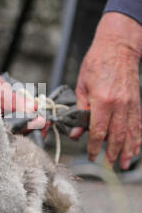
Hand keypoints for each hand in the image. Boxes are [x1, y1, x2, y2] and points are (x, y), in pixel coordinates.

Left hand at [70, 13, 141, 168]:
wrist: (119, 46)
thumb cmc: (97, 62)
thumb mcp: (81, 85)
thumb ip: (80, 110)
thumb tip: (77, 132)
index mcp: (102, 100)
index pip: (99, 131)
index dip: (95, 147)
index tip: (91, 156)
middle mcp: (119, 104)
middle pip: (116, 136)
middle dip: (112, 153)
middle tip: (108, 166)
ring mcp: (130, 103)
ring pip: (130, 133)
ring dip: (127, 151)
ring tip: (124, 165)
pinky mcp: (136, 101)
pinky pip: (138, 124)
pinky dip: (137, 138)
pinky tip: (135, 149)